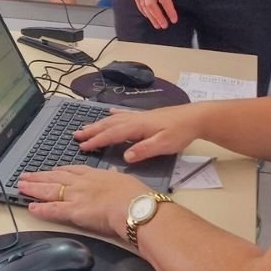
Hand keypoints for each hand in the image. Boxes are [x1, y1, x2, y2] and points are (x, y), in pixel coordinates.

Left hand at [18, 165, 148, 239]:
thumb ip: (114, 177)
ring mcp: (76, 195)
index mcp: (94, 174)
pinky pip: (53, 209)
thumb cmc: (134, 194)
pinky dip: (41, 209)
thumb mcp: (123, 179)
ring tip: (21, 186)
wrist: (133, 205)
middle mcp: (81, 183)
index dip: (58, 170)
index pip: (71, 170)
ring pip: (50, 190)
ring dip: (34, 188)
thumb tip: (113, 174)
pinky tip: (30, 207)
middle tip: (25, 175)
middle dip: (39, 176)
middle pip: (55, 177)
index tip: (50, 170)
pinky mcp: (74, 211)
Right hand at [74, 104, 201, 162]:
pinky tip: (109, 113)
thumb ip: (144, 150)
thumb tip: (126, 157)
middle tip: (76, 136)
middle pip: (108, 125)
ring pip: (113, 119)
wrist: (195, 117)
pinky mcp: (145, 116)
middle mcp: (135, 119)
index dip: (97, 141)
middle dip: (92, 131)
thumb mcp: (163, 145)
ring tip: (85, 127)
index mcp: (137, 127)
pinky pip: (124, 114)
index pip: (112, 134)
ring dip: (98, 124)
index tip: (82, 147)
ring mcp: (139, 116)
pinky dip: (114, 115)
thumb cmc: (180, 132)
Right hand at [129, 0, 187, 28]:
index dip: (169, 10)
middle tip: (164, 25)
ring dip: (150, 16)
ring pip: (143, 4)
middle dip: (158, 17)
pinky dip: (141, 9)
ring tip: (156, 24)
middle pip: (151, 5)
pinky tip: (146, 14)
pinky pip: (137, 0)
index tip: (173, 19)